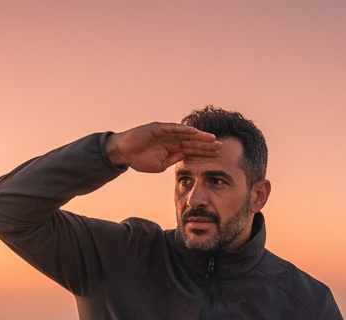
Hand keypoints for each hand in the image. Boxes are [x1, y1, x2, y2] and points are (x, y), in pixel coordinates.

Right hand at [106, 122, 220, 173]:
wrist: (124, 152)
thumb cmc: (140, 159)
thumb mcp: (160, 166)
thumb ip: (172, 161)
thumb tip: (184, 158)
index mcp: (174, 149)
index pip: (193, 151)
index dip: (204, 153)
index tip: (217, 156)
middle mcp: (173, 140)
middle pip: (193, 142)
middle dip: (206, 145)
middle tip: (221, 147)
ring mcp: (167, 133)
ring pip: (186, 134)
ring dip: (199, 136)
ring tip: (211, 139)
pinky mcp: (159, 128)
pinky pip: (174, 128)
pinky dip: (183, 129)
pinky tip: (194, 132)